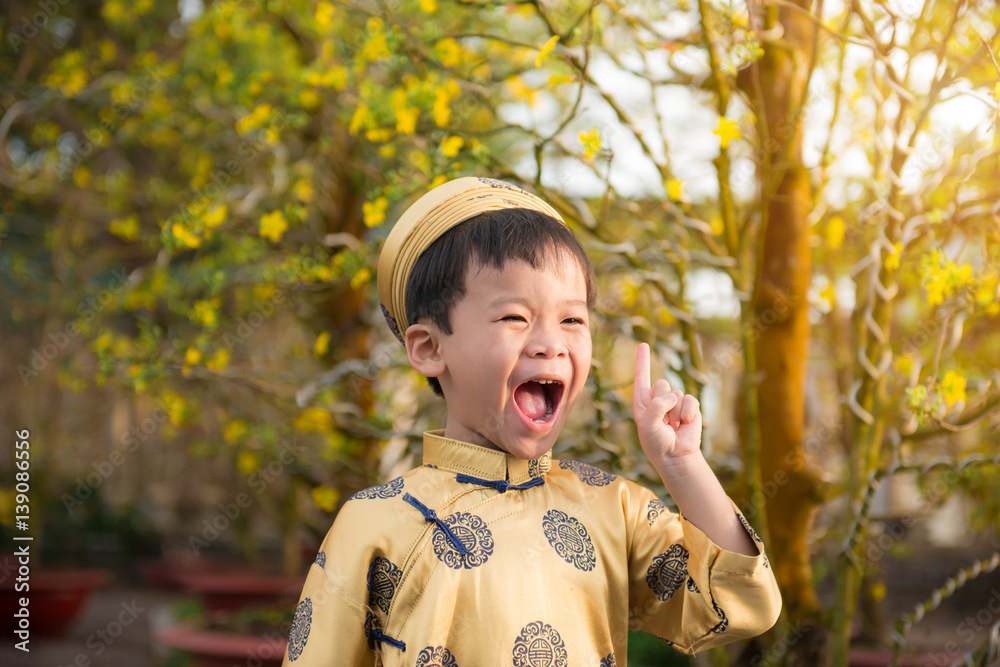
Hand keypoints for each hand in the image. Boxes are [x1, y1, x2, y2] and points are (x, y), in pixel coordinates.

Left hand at [632, 342, 702, 462]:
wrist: (676, 457)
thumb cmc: (656, 442)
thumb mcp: (648, 425)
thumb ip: (656, 407)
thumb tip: (674, 396)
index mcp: (642, 402)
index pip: (642, 377)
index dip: (642, 361)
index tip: (643, 344)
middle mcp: (658, 400)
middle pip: (661, 384)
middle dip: (663, 402)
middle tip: (663, 422)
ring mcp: (674, 403)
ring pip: (676, 393)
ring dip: (675, 412)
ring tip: (673, 426)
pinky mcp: (690, 407)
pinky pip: (690, 399)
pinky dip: (688, 412)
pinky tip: (685, 424)